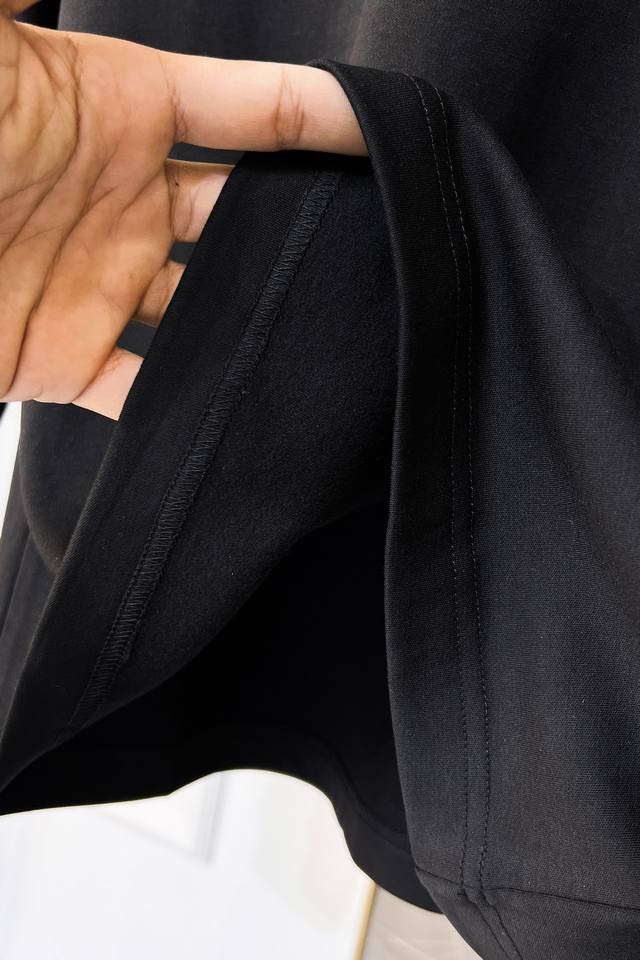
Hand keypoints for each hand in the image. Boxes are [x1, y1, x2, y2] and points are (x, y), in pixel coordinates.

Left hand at [0, 0, 365, 419]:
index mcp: (114, 110)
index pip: (245, 109)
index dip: (317, 115)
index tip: (390, 130)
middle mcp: (122, 201)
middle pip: (246, 217)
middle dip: (307, 230)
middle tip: (377, 253)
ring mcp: (98, 284)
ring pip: (208, 310)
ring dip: (260, 324)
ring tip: (330, 344)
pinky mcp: (62, 359)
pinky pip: (143, 388)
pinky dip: (185, 406)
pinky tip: (239, 410)